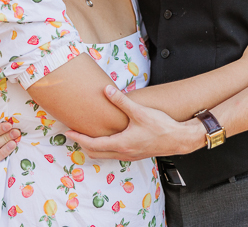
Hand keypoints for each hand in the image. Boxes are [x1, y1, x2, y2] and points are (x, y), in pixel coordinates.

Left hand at [63, 85, 205, 160]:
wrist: (180, 139)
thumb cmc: (161, 127)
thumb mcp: (139, 112)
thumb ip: (121, 101)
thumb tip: (106, 90)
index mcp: (121, 144)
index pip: (93, 144)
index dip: (78, 138)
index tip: (68, 132)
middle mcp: (123, 153)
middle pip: (95, 153)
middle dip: (82, 144)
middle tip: (73, 133)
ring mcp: (129, 156)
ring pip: (104, 155)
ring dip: (93, 147)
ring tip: (86, 135)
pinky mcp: (135, 154)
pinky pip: (113, 154)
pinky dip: (104, 148)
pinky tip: (107, 137)